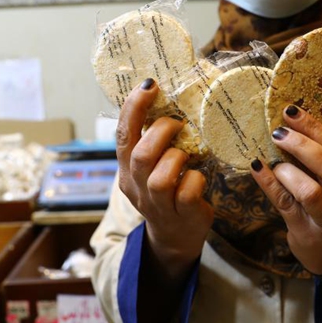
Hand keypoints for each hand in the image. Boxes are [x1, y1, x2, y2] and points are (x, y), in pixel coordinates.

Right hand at [116, 78, 213, 271]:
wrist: (174, 237)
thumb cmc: (167, 191)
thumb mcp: (152, 167)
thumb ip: (153, 141)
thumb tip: (167, 99)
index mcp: (127, 170)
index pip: (123, 135)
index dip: (133, 108)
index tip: (149, 85)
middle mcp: (137, 187)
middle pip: (140, 155)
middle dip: (161, 132)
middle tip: (177, 124)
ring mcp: (158, 204)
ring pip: (161, 177)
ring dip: (177, 157)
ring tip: (186, 155)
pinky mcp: (182, 215)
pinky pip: (187, 192)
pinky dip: (195, 179)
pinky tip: (198, 177)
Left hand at [250, 105, 321, 275]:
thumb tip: (293, 128)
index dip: (315, 129)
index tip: (292, 111)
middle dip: (303, 145)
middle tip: (279, 132)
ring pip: (310, 192)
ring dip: (288, 171)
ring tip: (275, 161)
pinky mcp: (306, 233)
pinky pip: (285, 205)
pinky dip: (269, 183)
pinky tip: (257, 168)